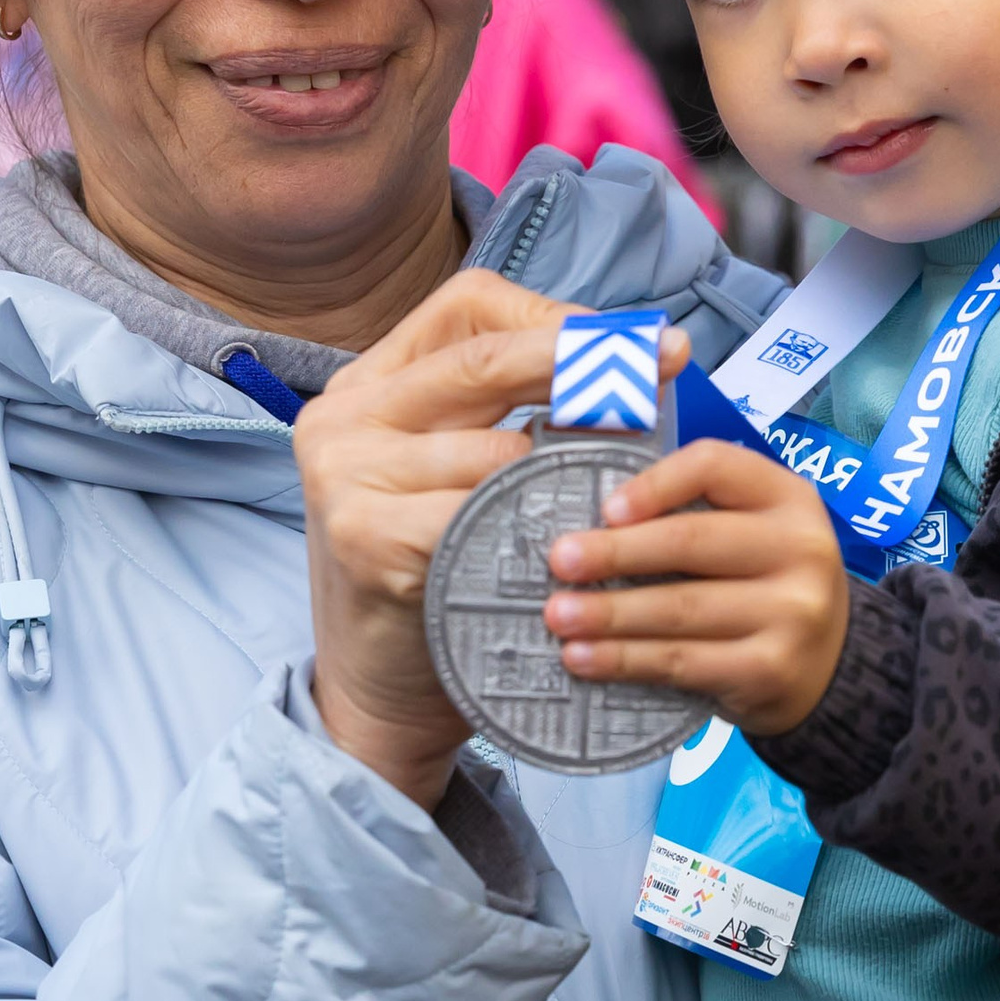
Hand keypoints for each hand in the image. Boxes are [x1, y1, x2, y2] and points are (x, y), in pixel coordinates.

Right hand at [292, 274, 687, 810]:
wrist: (377, 693)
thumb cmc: (437, 576)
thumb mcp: (458, 474)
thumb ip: (511, 415)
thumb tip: (633, 361)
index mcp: (367, 385)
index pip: (469, 307)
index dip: (557, 315)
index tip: (633, 340)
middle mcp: (341, 417)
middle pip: (482, 359)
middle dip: (583, 364)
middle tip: (658, 371)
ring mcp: (343, 477)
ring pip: (494, 448)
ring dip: (569, 470)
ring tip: (616, 493)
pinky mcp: (364, 539)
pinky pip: (480, 517)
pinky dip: (535, 530)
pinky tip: (567, 548)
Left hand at [542, 439, 849, 737]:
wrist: (831, 667)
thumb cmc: (766, 585)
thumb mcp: (755, 530)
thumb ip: (695, 513)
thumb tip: (591, 524)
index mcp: (788, 496)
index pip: (714, 466)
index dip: (654, 484)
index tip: (605, 509)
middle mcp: (800, 548)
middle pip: (690, 540)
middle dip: (615, 552)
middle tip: (559, 561)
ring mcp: (792, 613)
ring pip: (679, 608)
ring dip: (608, 613)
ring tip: (557, 615)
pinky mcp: (770, 670)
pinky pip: (682, 662)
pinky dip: (625, 660)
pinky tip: (583, 659)